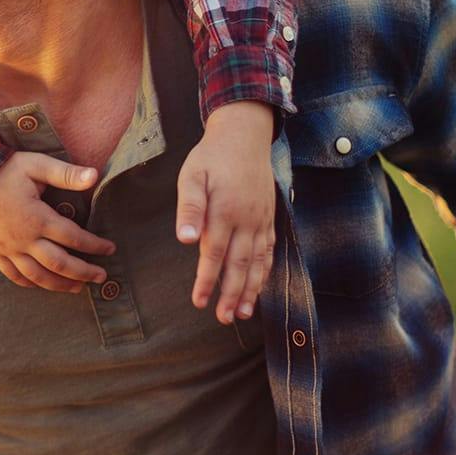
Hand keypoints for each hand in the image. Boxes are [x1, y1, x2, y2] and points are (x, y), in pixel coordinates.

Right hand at [0, 151, 115, 293]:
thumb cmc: (3, 169)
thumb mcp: (35, 165)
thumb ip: (65, 173)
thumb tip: (95, 176)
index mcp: (38, 218)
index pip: (74, 237)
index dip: (94, 245)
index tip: (109, 248)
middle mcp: (24, 239)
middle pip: (60, 264)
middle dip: (84, 272)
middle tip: (101, 276)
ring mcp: (8, 248)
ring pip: (38, 276)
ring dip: (61, 284)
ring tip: (78, 287)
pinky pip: (14, 275)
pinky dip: (31, 283)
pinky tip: (43, 284)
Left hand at [176, 101, 276, 323]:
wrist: (244, 136)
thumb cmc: (211, 157)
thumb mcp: (192, 176)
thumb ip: (190, 208)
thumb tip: (185, 240)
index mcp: (226, 211)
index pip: (215, 254)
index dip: (207, 280)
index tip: (199, 301)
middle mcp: (247, 220)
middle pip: (240, 265)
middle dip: (232, 295)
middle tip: (224, 318)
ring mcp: (261, 220)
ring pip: (258, 262)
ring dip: (251, 289)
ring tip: (244, 313)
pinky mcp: (269, 217)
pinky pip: (269, 250)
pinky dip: (265, 271)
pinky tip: (260, 286)